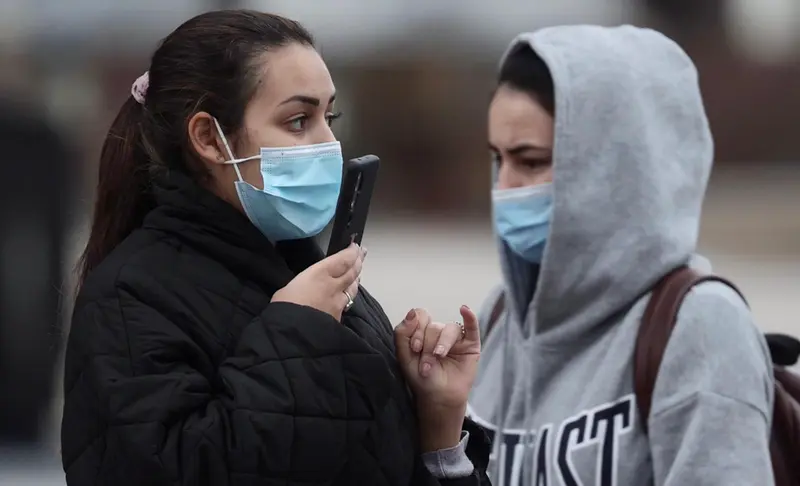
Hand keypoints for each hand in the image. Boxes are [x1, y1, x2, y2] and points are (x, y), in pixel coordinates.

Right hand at [271, 243, 364, 321]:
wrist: (293, 336)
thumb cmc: (284, 307)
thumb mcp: (289, 288)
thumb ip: (304, 283)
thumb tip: (308, 287)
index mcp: (320, 274)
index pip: (343, 260)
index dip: (352, 252)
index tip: (356, 247)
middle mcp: (334, 286)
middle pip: (352, 272)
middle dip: (358, 262)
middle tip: (362, 254)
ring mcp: (338, 303)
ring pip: (352, 288)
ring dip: (356, 279)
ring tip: (358, 273)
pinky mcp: (339, 318)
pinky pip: (347, 303)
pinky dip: (349, 297)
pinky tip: (347, 297)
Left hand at [394, 306, 480, 450]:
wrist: (438, 398)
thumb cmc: (422, 379)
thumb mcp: (405, 357)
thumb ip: (402, 333)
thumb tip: (412, 312)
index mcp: (423, 332)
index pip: (420, 317)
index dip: (416, 330)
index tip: (415, 348)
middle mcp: (439, 333)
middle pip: (434, 326)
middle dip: (428, 346)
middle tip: (426, 365)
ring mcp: (456, 338)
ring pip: (449, 329)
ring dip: (442, 343)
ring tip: (439, 357)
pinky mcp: (471, 345)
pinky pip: (472, 327)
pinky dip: (470, 317)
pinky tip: (465, 310)